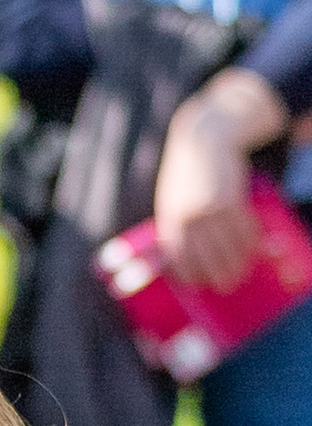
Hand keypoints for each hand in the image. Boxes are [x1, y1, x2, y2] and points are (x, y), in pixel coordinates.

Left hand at [157, 69, 286, 290]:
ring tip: (244, 270)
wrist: (202, 139)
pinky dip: (250, 238)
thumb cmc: (186, 172)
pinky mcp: (230, 197)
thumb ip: (175, 222)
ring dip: (238, 260)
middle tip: (228, 286)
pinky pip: (243, 226)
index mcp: (169, 216)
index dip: (189, 272)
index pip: (177, 254)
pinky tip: (255, 246)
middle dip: (218, 273)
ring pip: (227, 243)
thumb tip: (179, 255)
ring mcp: (209, 207)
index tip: (199, 284)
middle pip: (205, 254)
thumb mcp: (171, 197)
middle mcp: (187, 215)